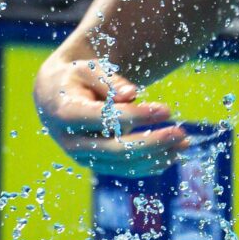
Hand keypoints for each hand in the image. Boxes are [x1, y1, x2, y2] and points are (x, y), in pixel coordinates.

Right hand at [34, 47, 189, 177]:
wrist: (54, 97)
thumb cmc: (76, 78)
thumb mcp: (88, 69)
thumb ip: (110, 81)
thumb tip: (132, 95)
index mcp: (66, 114)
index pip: (106, 119)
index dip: (137, 116)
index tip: (166, 110)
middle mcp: (72, 142)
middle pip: (116, 149)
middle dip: (152, 142)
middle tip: (181, 133)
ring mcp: (83, 157)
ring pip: (122, 164)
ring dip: (156, 156)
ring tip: (184, 144)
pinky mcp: (95, 163)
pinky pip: (124, 170)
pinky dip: (149, 165)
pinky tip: (172, 156)